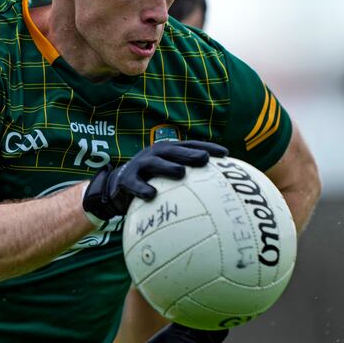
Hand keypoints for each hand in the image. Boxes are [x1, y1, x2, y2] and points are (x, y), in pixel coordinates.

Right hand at [82, 140, 227, 222]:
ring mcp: (140, 164)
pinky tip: (152, 195)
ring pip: (155, 163)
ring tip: (181, 172)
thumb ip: (188, 182)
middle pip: (174, 150)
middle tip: (205, 158)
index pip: (190, 146)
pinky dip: (142, 188)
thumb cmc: (151, 183)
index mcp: (168, 152)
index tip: (225, 154)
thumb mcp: (168, 179)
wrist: (117, 187)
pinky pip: (135, 184)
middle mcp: (155, 154)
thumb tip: (218, 196)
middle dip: (189, 153)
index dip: (207, 147)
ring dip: (167, 166)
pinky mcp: (126, 178)